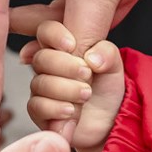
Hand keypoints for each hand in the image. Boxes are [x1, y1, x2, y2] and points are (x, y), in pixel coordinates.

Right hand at [23, 20, 123, 151]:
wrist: (108, 121)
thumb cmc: (105, 90)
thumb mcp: (114, 67)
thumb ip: (107, 53)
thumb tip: (91, 57)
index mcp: (61, 49)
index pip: (46, 31)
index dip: (54, 35)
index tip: (72, 45)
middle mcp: (47, 67)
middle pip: (41, 58)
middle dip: (65, 66)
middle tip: (87, 75)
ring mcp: (41, 88)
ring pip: (40, 83)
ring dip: (66, 89)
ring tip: (86, 95)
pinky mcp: (39, 111)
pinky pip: (37, 106)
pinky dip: (56, 108)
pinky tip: (71, 111)